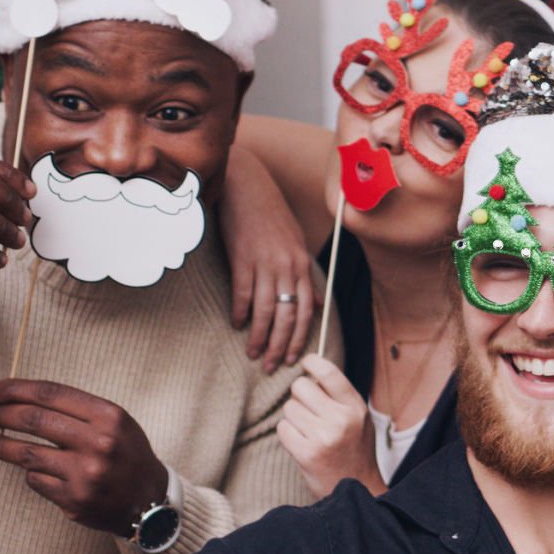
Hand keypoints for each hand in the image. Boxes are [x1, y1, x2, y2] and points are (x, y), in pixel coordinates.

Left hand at [0, 379, 167, 536]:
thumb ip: (75, 408)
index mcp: (108, 416)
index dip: (16, 389)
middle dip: (1, 414)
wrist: (148, 499)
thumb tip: (21, 398)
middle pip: (34, 420)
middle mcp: (98, 443)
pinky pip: (36, 480)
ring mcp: (85, 474)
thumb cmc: (125, 453)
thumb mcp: (114, 420)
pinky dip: (28, 471)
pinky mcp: (74, 500)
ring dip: (0, 444)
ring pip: (27, 453)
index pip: (50, 394)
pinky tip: (26, 467)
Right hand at [220, 145, 318, 373]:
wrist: (247, 187)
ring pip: (266, 310)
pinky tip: (236, 324)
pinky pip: (242, 293)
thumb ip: (305, 277)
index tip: (291, 359)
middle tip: (270, 366)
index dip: (299, 339)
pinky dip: (239, 312)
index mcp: (302, 265)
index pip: (306, 311)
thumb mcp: (295, 244)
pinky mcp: (242, 259)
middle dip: (279, 345)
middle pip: (287, 317)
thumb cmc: (270, 215)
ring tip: (252, 352)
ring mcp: (265, 263)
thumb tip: (318, 304)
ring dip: (259, 336)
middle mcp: (287, 267)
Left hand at [277, 353, 385, 499]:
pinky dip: (288, 434)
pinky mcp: (305, 453)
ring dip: (294, 418)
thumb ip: (339, 396)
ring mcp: (323, 437)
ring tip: (309, 432)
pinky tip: (302, 443)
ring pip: (289, 408)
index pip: (329, 373)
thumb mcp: (358, 418)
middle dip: (300, 396)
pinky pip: (283, 428)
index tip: (306, 362)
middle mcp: (340, 420)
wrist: (355, 488)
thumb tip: (310, 371)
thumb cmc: (353, 449)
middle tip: (310, 411)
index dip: (313, 362)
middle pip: (300, 387)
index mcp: (355, 407)